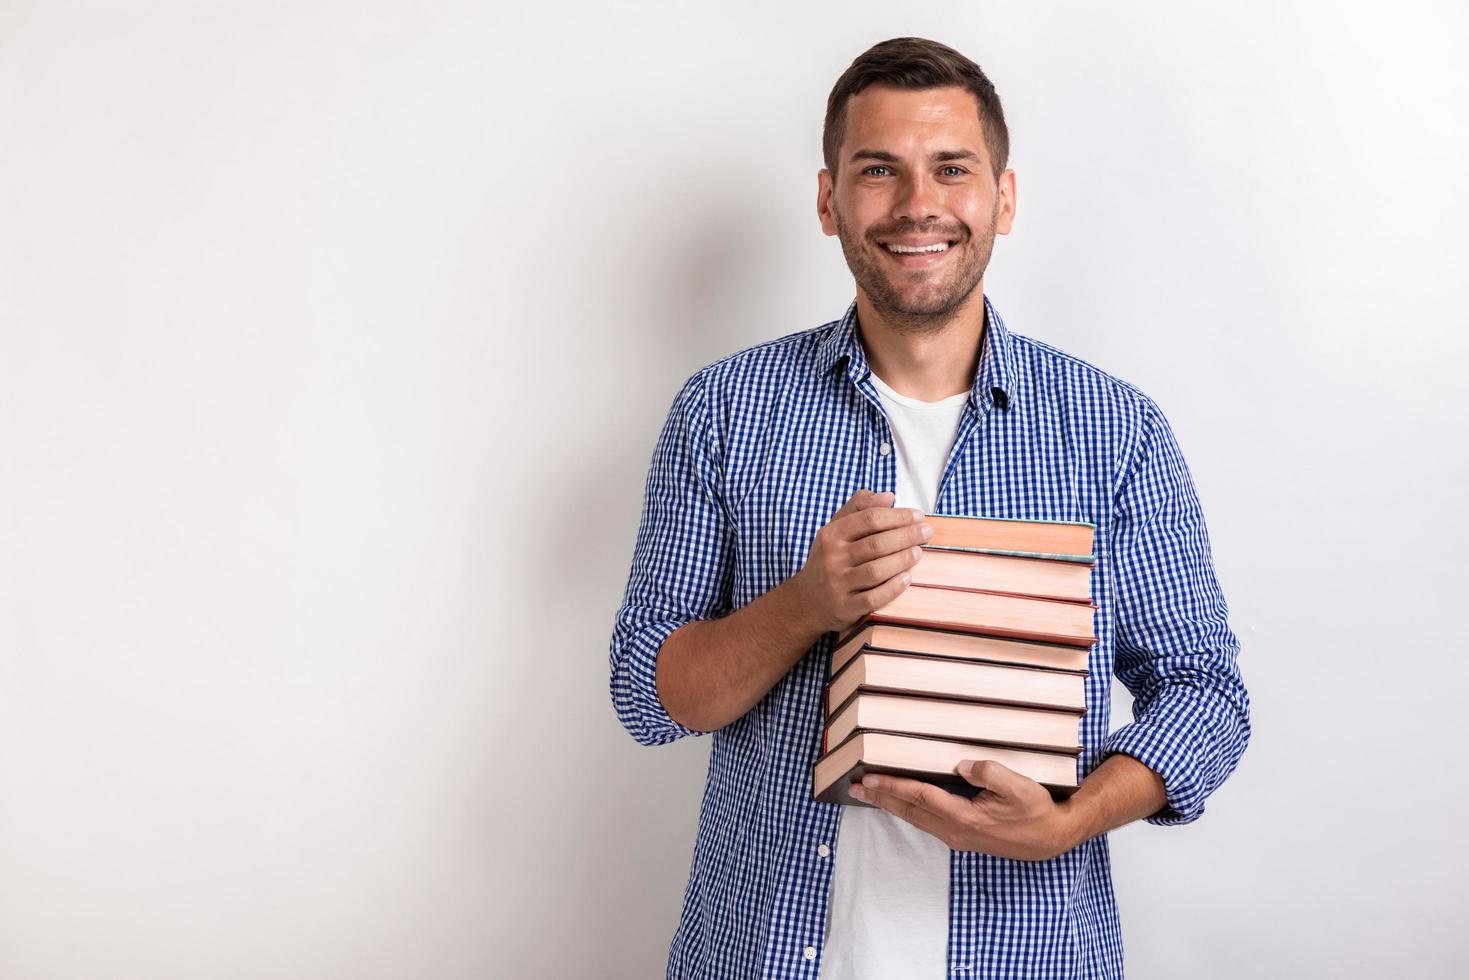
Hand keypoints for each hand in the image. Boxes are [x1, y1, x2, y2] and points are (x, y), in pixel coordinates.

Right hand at [789, 489, 931, 635]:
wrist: (808, 600)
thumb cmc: (830, 559)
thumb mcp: (836, 529)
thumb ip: (859, 508)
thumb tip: (888, 496)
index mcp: (831, 535)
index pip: (870, 519)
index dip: (898, 516)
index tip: (918, 515)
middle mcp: (832, 558)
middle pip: (877, 544)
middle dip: (907, 536)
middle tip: (927, 532)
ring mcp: (838, 584)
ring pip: (877, 570)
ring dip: (903, 560)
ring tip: (919, 552)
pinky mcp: (845, 608)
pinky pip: (874, 598)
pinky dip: (893, 588)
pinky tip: (908, 578)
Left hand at [848, 760, 1078, 861]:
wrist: (1051, 838)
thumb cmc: (1036, 810)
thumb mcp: (1018, 786)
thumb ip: (988, 772)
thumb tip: (960, 764)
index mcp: (964, 818)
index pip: (920, 797)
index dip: (893, 786)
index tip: (869, 779)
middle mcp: (955, 831)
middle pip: (909, 811)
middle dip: (880, 798)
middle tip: (853, 789)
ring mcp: (957, 836)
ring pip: (915, 818)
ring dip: (890, 805)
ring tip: (867, 795)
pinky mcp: (961, 836)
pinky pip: (926, 822)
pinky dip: (907, 810)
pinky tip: (899, 804)